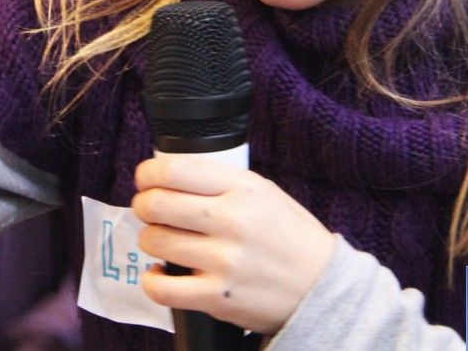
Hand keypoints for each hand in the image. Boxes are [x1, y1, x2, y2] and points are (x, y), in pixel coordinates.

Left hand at [131, 155, 336, 333]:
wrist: (323, 289)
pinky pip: (162, 288)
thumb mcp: (267, 194)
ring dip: (150, 240)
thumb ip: (223, 183)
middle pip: (157, 204)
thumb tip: (171, 176)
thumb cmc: (292, 239)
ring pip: (155, 242)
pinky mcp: (218, 297)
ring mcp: (225, 260)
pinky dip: (152, 281)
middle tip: (148, 210)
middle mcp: (234, 220)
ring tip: (162, 241)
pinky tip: (160, 275)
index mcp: (244, 188)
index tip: (145, 179)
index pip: (176, 170)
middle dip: (143, 205)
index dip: (148, 173)